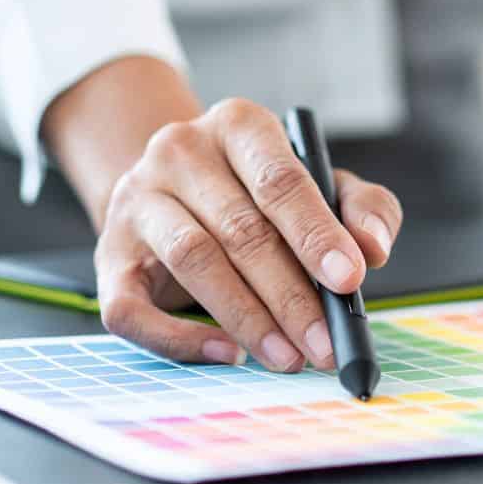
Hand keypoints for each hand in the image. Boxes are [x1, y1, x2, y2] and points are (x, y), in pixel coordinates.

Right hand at [59, 80, 401, 369]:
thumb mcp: (321, 185)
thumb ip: (360, 208)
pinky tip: (226, 353)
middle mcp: (180, 151)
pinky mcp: (109, 256)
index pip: (278, 179)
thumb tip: (373, 249)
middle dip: (291, 296)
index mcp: (238, 125)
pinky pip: (133, 307)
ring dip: (247, 318)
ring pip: (195, 261)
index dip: (315, 233)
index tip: (350, 279)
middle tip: (325, 344)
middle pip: (240, 229)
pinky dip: (179, 338)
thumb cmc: (260, 194)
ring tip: (289, 358)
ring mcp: (137, 201)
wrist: (173, 193)